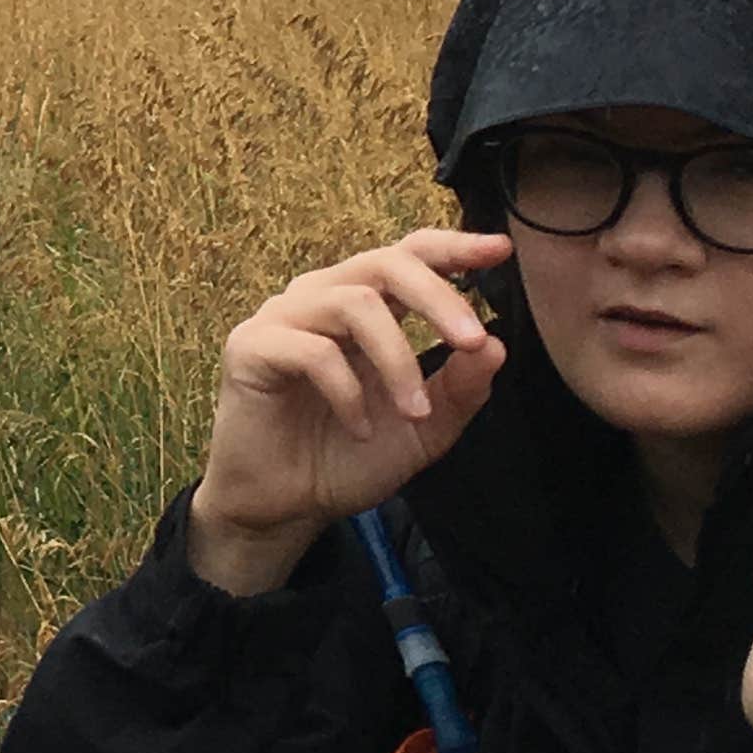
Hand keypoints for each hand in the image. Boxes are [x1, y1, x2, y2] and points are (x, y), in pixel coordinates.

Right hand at [186, 230, 511, 596]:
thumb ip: (459, 389)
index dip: (452, 247)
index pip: (407, 257)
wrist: (286, 505)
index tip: (500, 250)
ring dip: (398, 360)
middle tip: (472, 341)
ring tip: (415, 413)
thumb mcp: (424, 429)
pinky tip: (360, 429)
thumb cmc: (349, 457)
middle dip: (437, 297)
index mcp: (363, 306)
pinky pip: (313, 351)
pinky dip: (350, 393)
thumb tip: (496, 345)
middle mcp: (322, 297)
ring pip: (353, 303)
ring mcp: (283, 318)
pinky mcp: (252, 347)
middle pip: (385, 263)